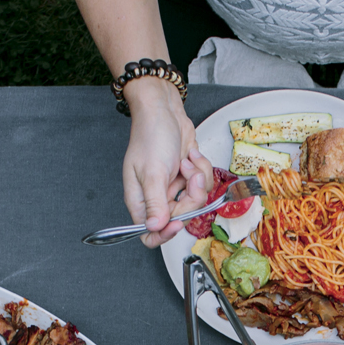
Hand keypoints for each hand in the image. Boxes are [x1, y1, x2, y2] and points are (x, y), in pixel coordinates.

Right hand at [122, 79, 213, 247]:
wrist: (164, 110)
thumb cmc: (151, 136)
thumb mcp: (152, 172)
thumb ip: (155, 203)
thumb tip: (153, 228)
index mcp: (141, 200)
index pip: (149, 233)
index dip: (164, 234)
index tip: (177, 223)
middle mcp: (157, 196)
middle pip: (180, 217)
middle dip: (191, 197)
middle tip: (190, 177)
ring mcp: (173, 186)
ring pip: (195, 200)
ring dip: (198, 178)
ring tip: (188, 161)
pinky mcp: (187, 175)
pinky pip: (203, 184)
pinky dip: (201, 169)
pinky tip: (191, 155)